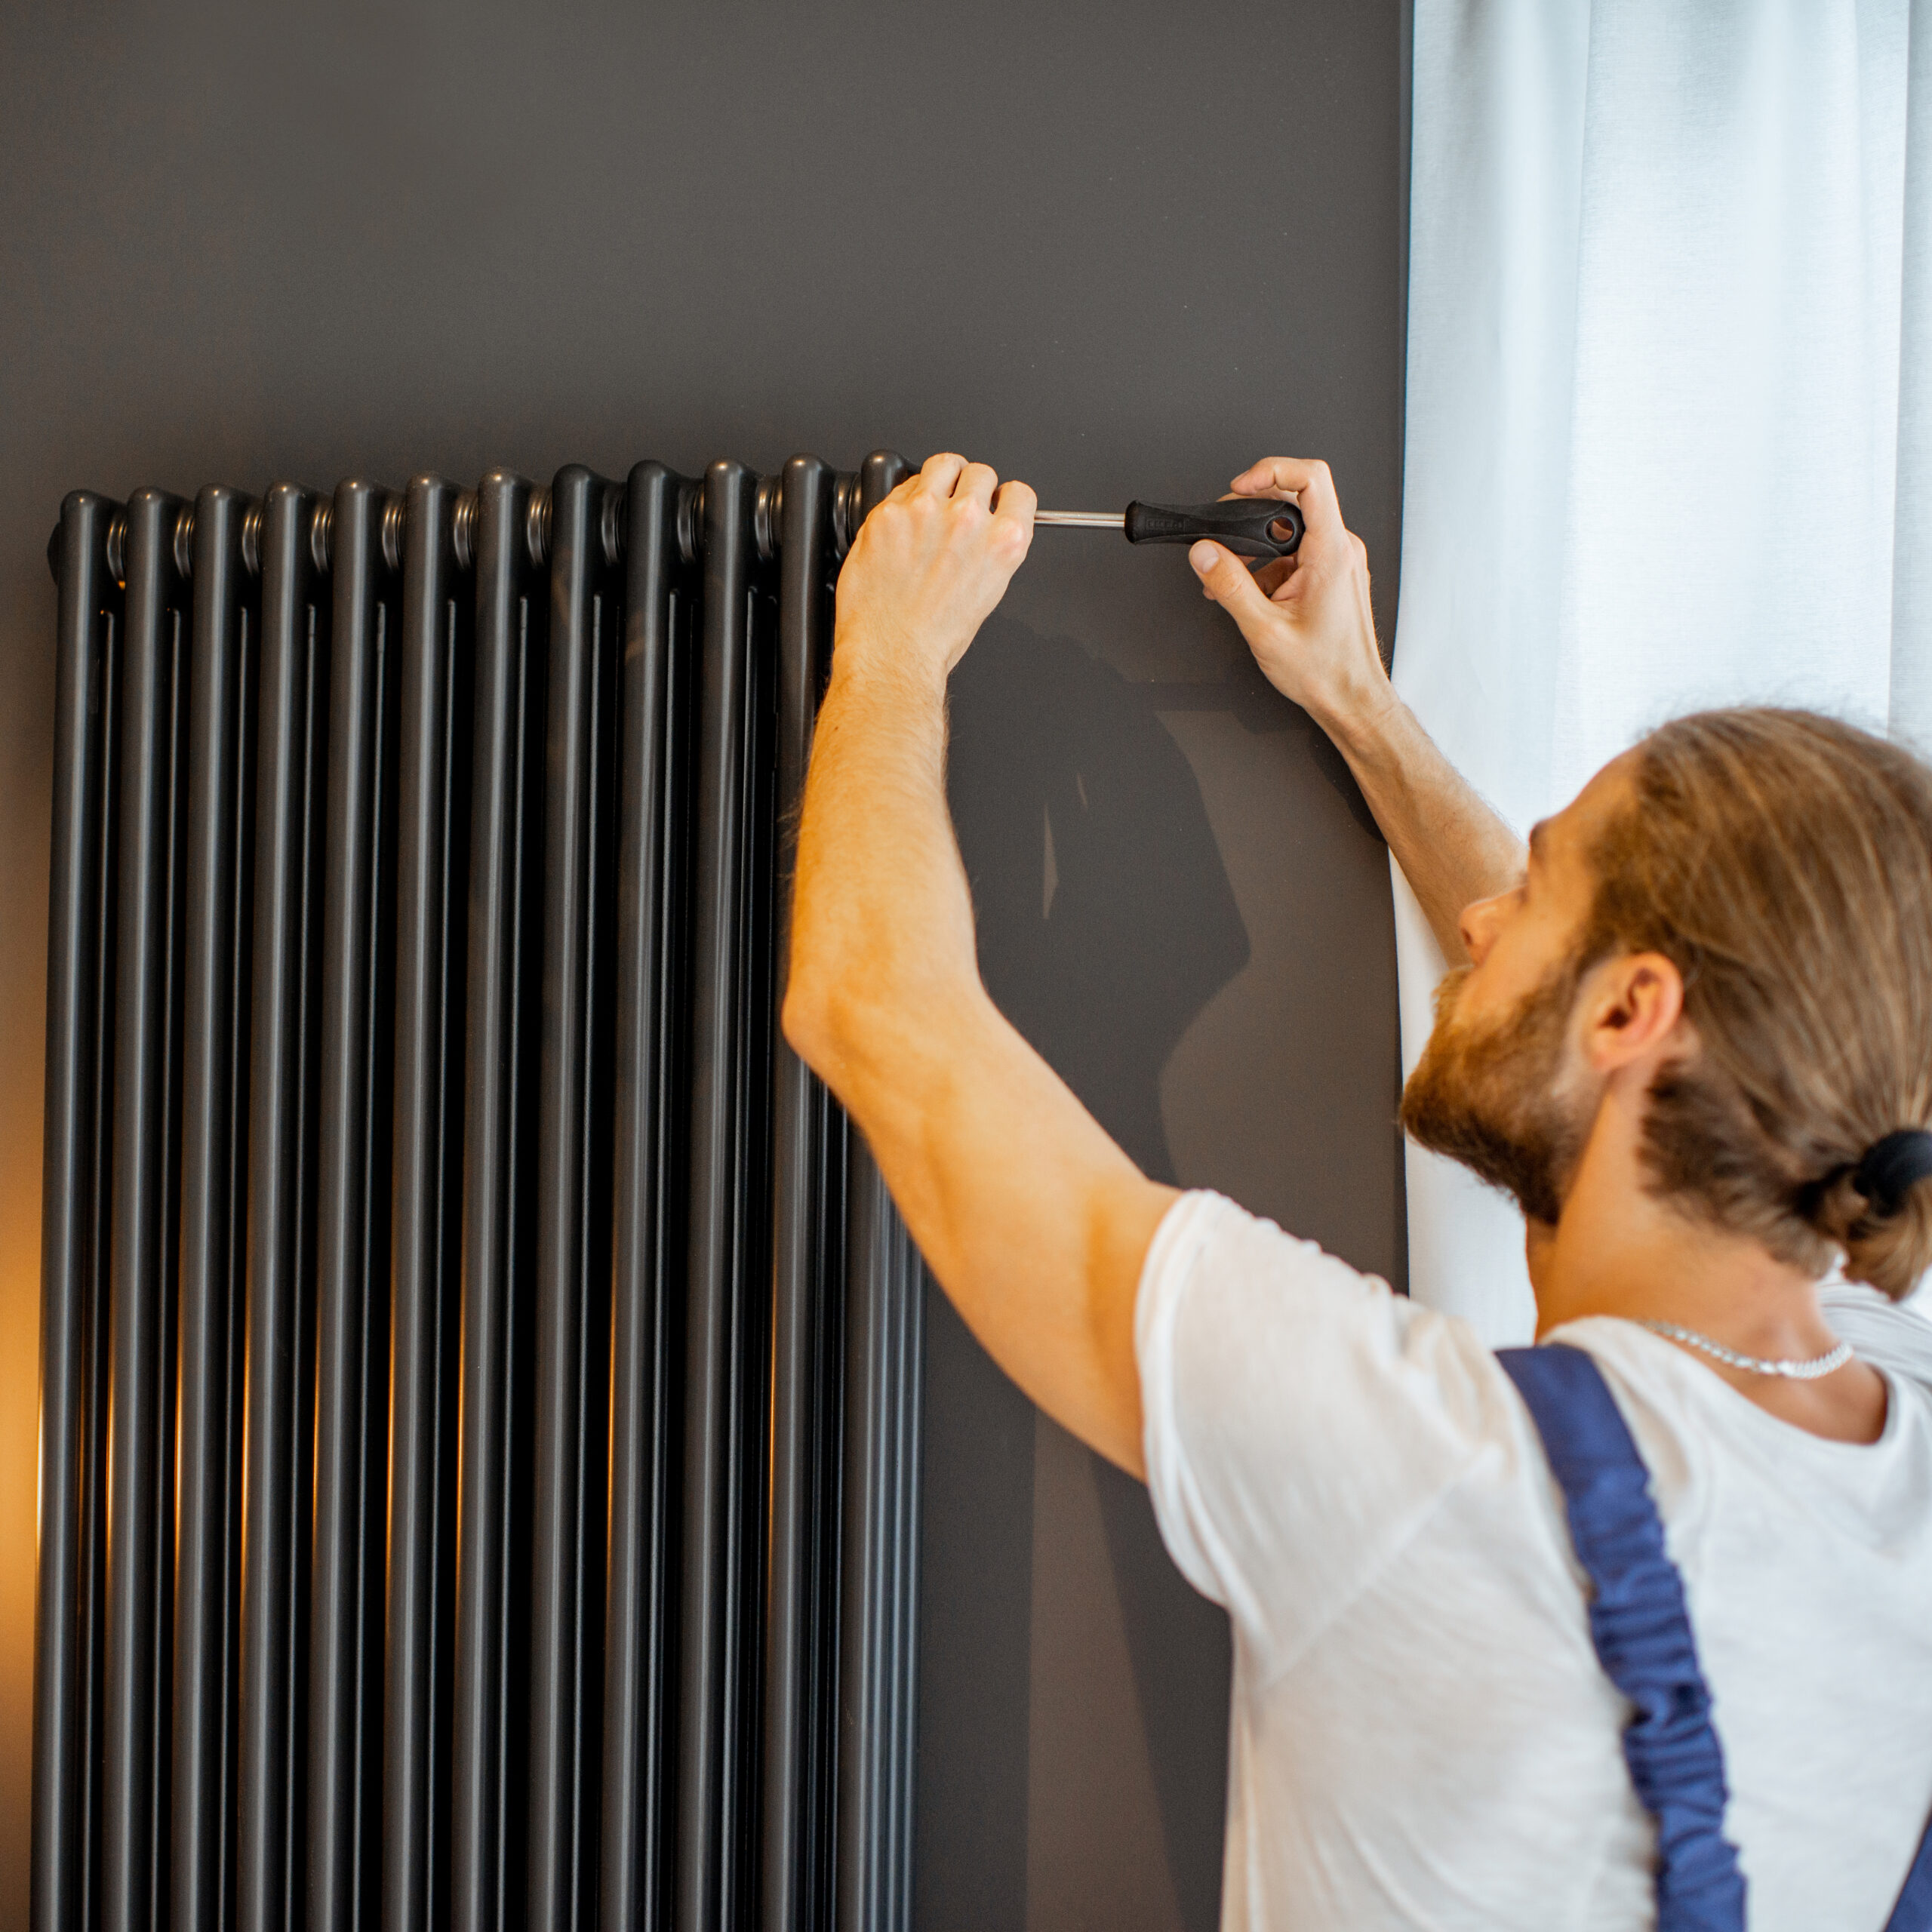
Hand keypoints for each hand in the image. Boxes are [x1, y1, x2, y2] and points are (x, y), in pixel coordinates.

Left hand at [834, 453, 1035, 685]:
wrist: (892, 652)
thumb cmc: (935, 638)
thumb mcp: (986, 595)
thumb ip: (990, 553)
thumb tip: (985, 533)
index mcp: (1003, 543)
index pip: (1019, 493)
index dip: (1005, 498)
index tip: (995, 503)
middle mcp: (968, 520)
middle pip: (981, 472)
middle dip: (971, 487)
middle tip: (956, 508)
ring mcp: (926, 511)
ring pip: (943, 464)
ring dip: (941, 477)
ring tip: (931, 501)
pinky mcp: (889, 512)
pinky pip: (902, 487)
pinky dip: (903, 500)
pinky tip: (901, 527)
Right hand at [1188, 457, 1389, 733]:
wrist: (1351, 699)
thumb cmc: (1325, 671)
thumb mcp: (1264, 629)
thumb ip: (1229, 585)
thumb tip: (1204, 553)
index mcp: (1331, 552)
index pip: (1310, 478)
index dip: (1271, 470)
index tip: (1240, 488)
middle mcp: (1340, 549)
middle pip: (1291, 503)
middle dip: (1248, 519)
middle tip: (1220, 540)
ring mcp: (1337, 562)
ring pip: (1288, 534)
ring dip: (1253, 552)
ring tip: (1230, 580)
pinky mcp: (1330, 576)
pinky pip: (1293, 556)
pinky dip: (1265, 569)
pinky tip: (1248, 595)